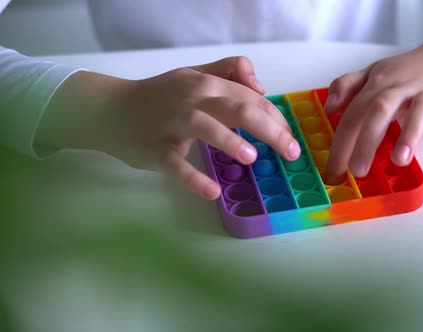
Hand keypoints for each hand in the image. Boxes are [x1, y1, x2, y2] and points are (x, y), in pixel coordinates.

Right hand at [37, 56, 300, 198]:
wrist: (109, 109)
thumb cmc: (159, 96)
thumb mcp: (194, 76)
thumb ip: (228, 72)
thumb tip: (260, 87)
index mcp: (206, 83)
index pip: (250, 97)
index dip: (275, 116)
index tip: (291, 136)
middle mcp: (192, 98)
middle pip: (237, 108)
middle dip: (269, 129)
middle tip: (291, 152)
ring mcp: (172, 123)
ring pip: (205, 127)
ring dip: (229, 141)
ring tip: (252, 157)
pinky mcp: (155, 149)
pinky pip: (175, 164)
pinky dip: (192, 178)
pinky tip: (211, 192)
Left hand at [323, 21, 422, 183]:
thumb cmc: (411, 70)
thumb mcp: (375, 71)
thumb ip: (348, 85)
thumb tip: (328, 108)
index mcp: (380, 82)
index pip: (354, 113)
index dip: (341, 142)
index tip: (333, 171)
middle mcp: (404, 85)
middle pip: (380, 110)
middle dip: (366, 140)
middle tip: (357, 171)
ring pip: (419, 112)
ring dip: (409, 135)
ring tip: (399, 161)